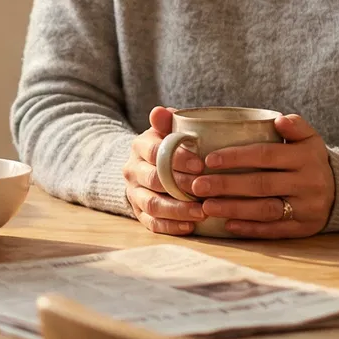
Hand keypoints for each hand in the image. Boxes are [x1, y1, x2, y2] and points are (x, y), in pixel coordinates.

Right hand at [123, 106, 202, 235]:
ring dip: (178, 210)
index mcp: (140, 146)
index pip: (155, 152)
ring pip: (152, 204)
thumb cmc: (168, 146)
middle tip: (206, 191)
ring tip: (202, 213)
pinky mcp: (138, 213)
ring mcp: (134, 193)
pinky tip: (190, 227)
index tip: (201, 164)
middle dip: (181, 186)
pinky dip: (171, 226)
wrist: (148, 166)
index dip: (177, 159)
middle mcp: (132, 170)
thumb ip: (167, 121)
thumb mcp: (167, 130)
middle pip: (154, 180)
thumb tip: (160, 111)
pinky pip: (152, 223)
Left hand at [183, 114, 334, 238]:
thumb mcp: (309, 138)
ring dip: (234, 209)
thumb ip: (295, 125)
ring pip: (266, 210)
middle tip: (197, 186)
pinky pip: (275, 231)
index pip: (267, 155)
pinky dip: (250, 229)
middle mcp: (309, 183)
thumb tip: (278, 120)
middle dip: (226, 185)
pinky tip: (227, 225)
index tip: (209, 160)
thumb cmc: (309, 159)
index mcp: (306, 157)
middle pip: (262, 184)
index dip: (237, 157)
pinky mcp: (304, 228)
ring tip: (206, 206)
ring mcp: (307, 208)